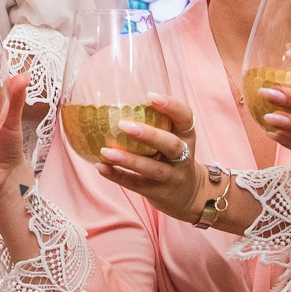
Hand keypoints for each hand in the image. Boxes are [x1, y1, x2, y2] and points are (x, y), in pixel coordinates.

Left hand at [89, 101, 203, 217]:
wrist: (189, 195)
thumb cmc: (173, 158)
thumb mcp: (175, 139)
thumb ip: (158, 124)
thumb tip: (118, 103)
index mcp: (187, 137)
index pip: (186, 118)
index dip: (171, 106)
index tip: (150, 96)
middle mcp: (183, 157)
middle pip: (171, 145)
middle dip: (149, 135)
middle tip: (124, 125)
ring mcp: (171, 177)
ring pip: (152, 169)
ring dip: (129, 160)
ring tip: (106, 151)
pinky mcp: (158, 193)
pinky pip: (136, 185)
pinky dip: (118, 177)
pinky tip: (101, 167)